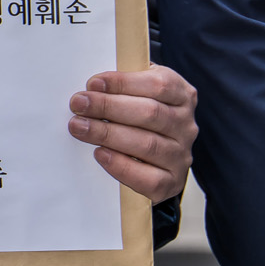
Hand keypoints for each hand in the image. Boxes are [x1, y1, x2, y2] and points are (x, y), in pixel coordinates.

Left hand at [66, 66, 196, 203]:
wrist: (154, 159)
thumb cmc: (139, 114)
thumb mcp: (136, 91)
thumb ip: (122, 84)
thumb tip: (93, 84)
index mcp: (182, 95)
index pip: (159, 85)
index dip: (123, 82)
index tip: (93, 84)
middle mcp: (186, 126)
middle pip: (150, 113)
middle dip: (108, 107)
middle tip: (78, 105)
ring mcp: (181, 155)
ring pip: (147, 144)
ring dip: (107, 134)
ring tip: (79, 127)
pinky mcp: (172, 182)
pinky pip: (149, 178)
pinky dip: (121, 166)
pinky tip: (100, 153)